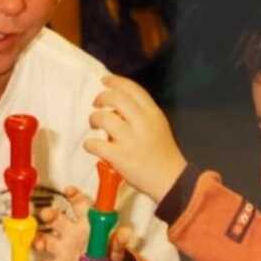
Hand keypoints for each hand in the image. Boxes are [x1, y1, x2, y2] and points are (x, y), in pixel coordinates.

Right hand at [35, 186, 131, 260]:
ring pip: (45, 240)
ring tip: (40, 244)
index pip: (79, 205)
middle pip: (56, 219)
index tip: (69, 191)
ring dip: (40, 240)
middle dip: (50, 214)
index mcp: (86, 223)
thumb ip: (119, 241)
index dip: (74, 196)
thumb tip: (125, 232)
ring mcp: (62, 248)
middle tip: (46, 214)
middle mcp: (70, 232)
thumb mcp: (117, 249)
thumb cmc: (108, 255)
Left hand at [85, 75, 186, 202]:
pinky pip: (95, 144)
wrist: (171, 180)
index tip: (105, 81)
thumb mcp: (159, 125)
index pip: (132, 88)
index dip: (115, 81)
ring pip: (102, 118)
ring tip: (95, 125)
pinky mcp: (120, 157)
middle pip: (115, 97)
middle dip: (101, 97)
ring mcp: (130, 140)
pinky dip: (89, 144)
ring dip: (94, 119)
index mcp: (153, 113)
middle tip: (96, 104)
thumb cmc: (163, 154)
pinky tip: (92, 146)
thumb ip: (142, 113)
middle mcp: (142, 123)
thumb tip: (116, 105)